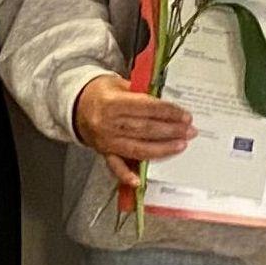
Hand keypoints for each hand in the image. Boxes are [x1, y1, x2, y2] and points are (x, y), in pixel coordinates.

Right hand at [71, 72, 195, 191]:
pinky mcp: (103, 152)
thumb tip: (166, 104)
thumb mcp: (118, 83)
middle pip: (145, 129)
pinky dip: (126, 175)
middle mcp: (108, 124)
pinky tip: (139, 181)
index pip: (146, 108)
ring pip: (137, 148)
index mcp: (111, 103)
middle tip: (189, 131)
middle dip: (171, 130)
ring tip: (180, 145)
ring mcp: (105, 140)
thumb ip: (140, 93)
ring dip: (162, 148)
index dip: (168, 112)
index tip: (184, 115)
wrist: (76, 105)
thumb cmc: (100, 92)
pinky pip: (115, 166)